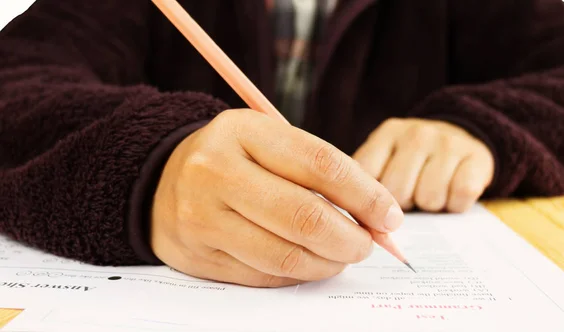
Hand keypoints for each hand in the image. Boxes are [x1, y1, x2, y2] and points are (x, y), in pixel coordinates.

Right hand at [151, 109, 403, 287]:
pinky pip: (264, 275)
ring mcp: (202, 217)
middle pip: (305, 217)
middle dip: (352, 238)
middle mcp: (216, 172)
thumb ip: (320, 172)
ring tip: (342, 253)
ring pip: (286, 255)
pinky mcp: (199, 256)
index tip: (390, 216)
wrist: (162, 181)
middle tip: (368, 243)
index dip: (366, 195)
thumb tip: (378, 215)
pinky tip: (308, 261)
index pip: (320, 165)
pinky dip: (299, 273)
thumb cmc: (234, 159)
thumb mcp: (269, 143)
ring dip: (329, 262)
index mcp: (243, 131)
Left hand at [352, 118, 493, 212]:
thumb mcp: (385, 161)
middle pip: (398, 192)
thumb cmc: (414, 162)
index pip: (367, 177)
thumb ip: (367, 184)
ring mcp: (448, 143)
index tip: (380, 199)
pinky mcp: (477, 158)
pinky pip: (460, 198)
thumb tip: (359, 224)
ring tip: (431, 191)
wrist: (460, 138)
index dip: (371, 199)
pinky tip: (452, 192)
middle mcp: (417, 134)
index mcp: (387, 134)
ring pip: (429, 198)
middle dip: (404, 204)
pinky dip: (456, 205)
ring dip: (430, 206)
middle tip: (411, 194)